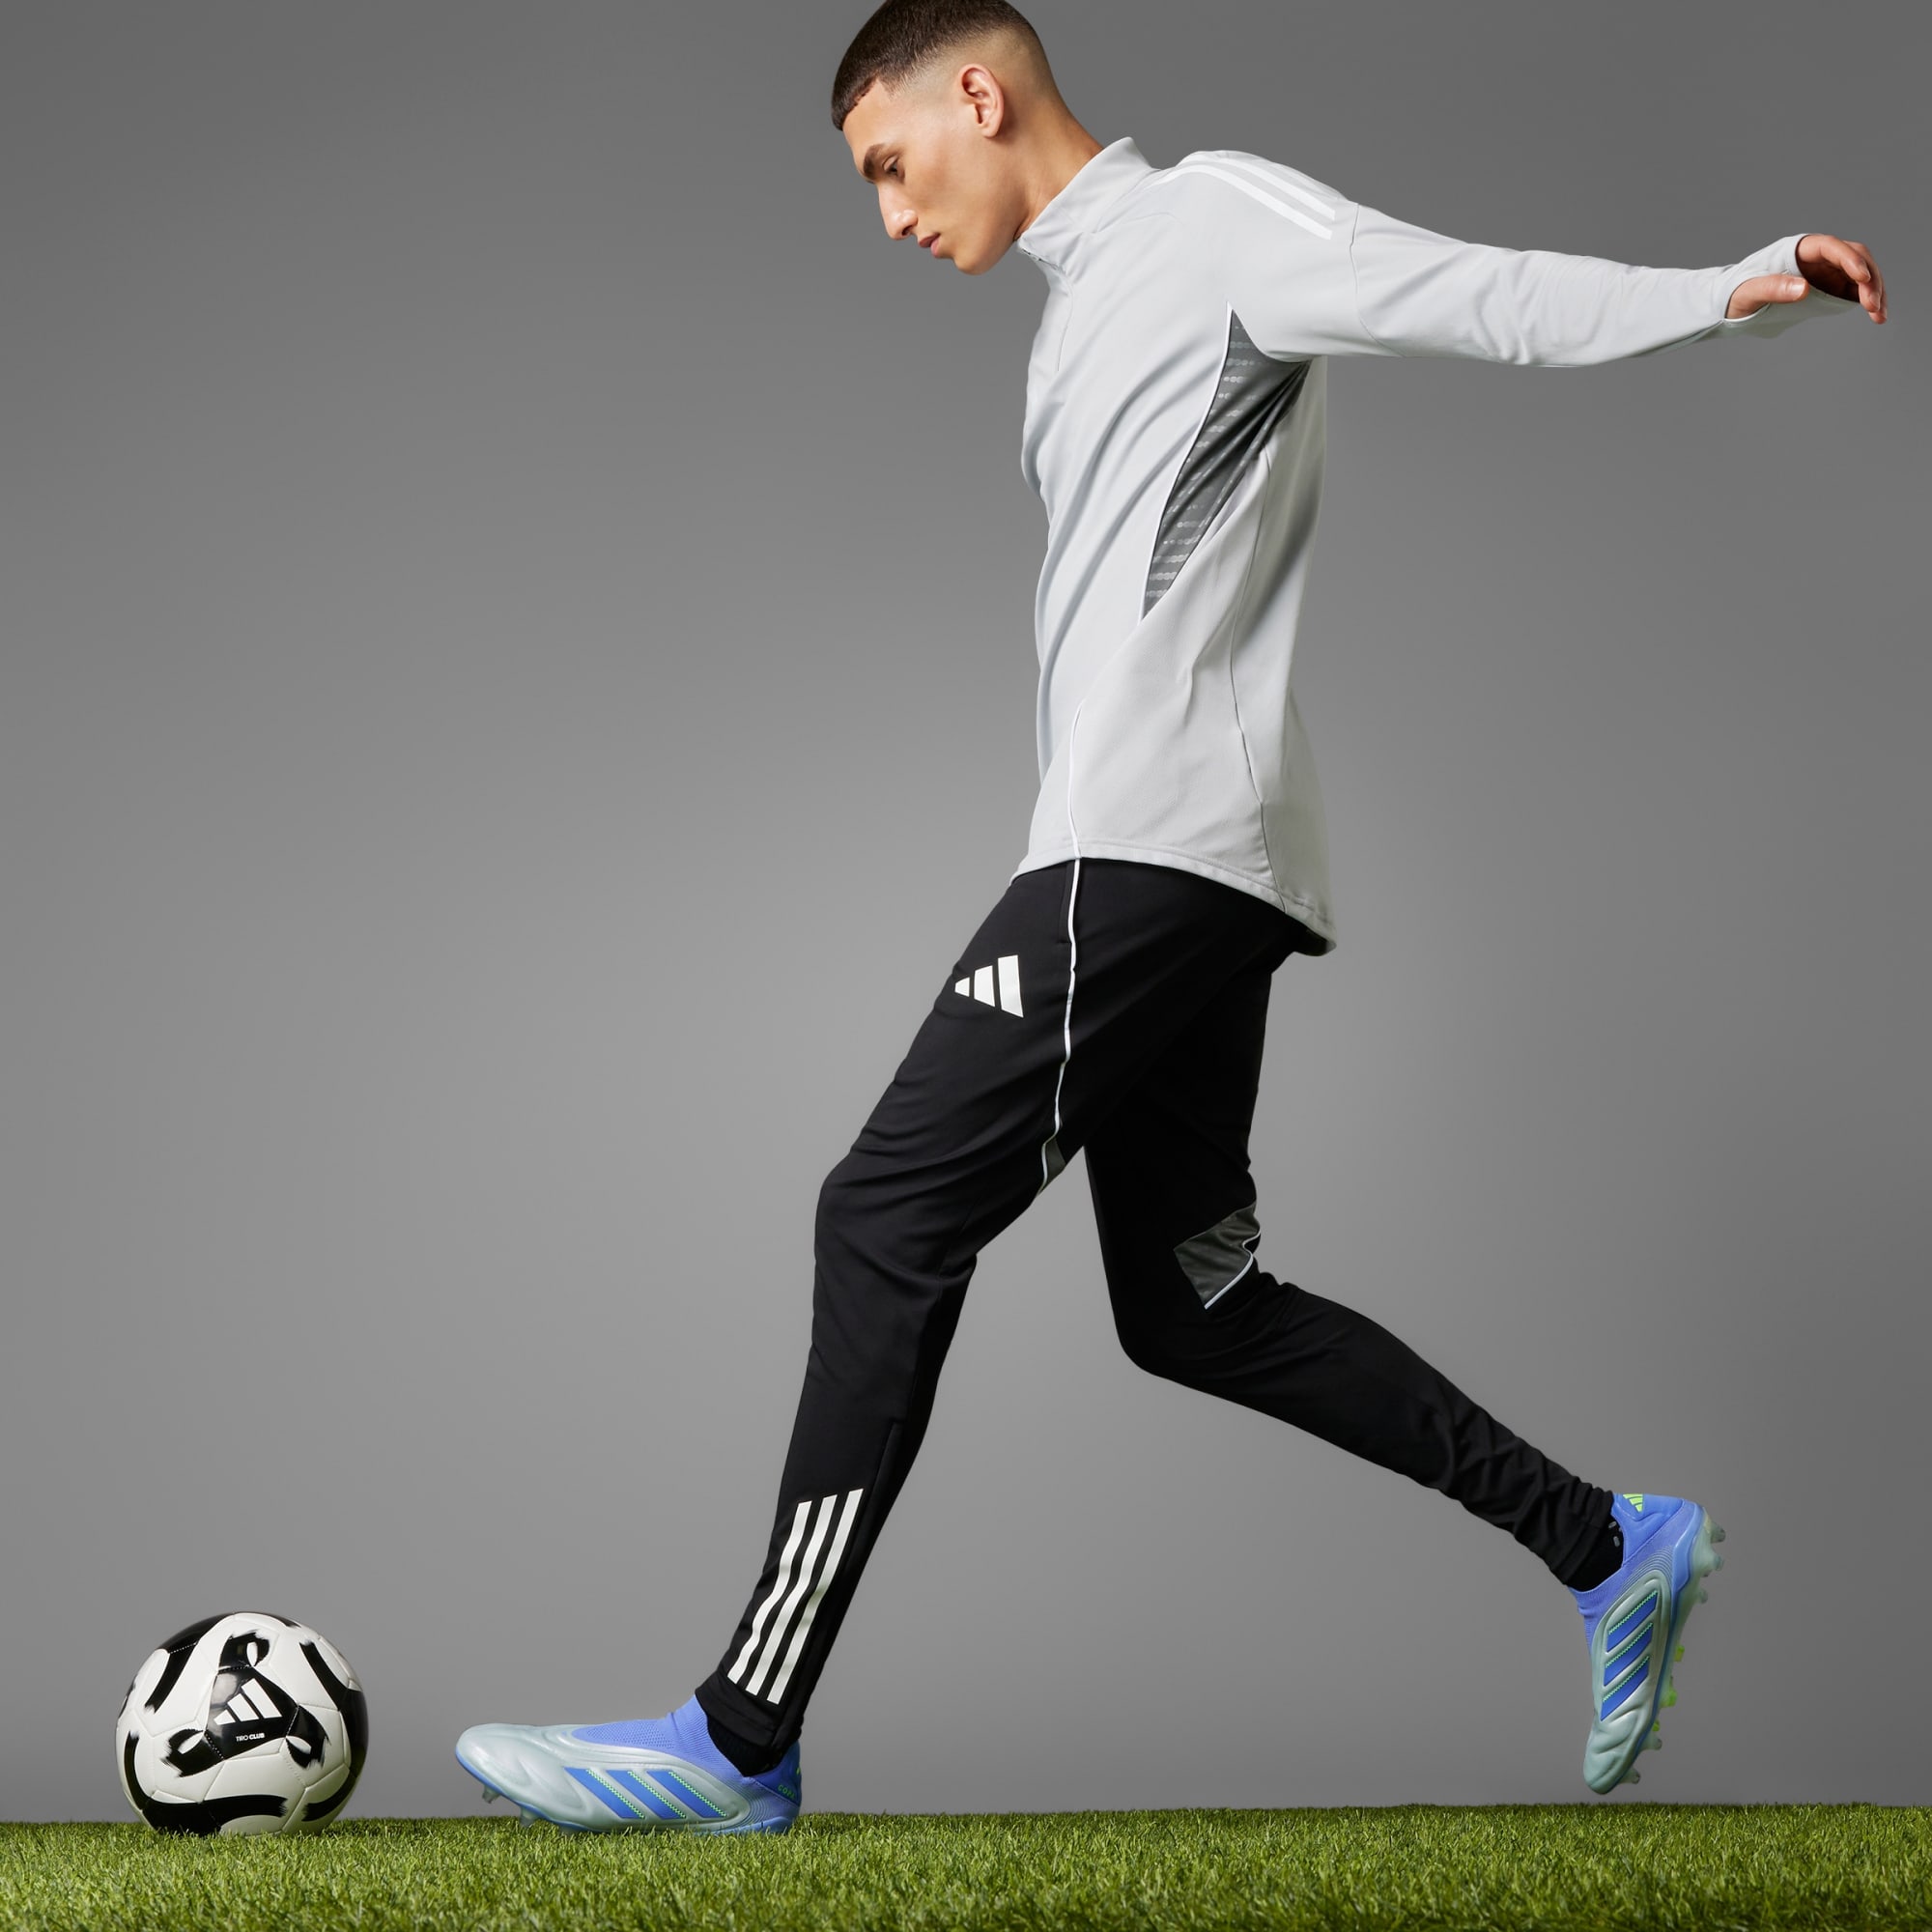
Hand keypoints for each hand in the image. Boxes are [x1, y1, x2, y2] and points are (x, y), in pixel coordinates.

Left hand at [1726, 233, 1886, 321]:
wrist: (1733, 302)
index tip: (1863, 278)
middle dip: (1869, 279)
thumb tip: (1804, 289)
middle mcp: (1819, 257)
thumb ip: (1774, 288)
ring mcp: (1826, 272)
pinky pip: (1854, 290)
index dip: (1850, 260)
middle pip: (1855, 258)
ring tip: (1879, 316)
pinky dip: (1866, 301)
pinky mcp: (1829, 288)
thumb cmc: (1737, 293)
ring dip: (1873, 292)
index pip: (1832, 248)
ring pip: (1860, 274)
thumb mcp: (1750, 292)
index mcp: (1801, 249)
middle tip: (1873, 306)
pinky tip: (1875, 316)